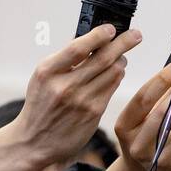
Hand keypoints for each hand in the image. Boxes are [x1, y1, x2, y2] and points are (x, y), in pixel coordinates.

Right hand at [0, 24, 139, 170]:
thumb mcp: (43, 77)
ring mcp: (81, 100)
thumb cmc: (41, 105)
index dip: (98, 35)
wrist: (34, 142)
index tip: (110, 28)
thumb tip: (92, 37)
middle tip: (136, 34)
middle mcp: (64, 86)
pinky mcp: (94, 112)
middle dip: (124, 42)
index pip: (78, 47)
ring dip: (121, 60)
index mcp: (48, 72)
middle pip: (103, 57)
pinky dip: (117, 75)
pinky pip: (113, 86)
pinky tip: (115, 73)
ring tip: (120, 56)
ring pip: (113, 71)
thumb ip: (65, 58)